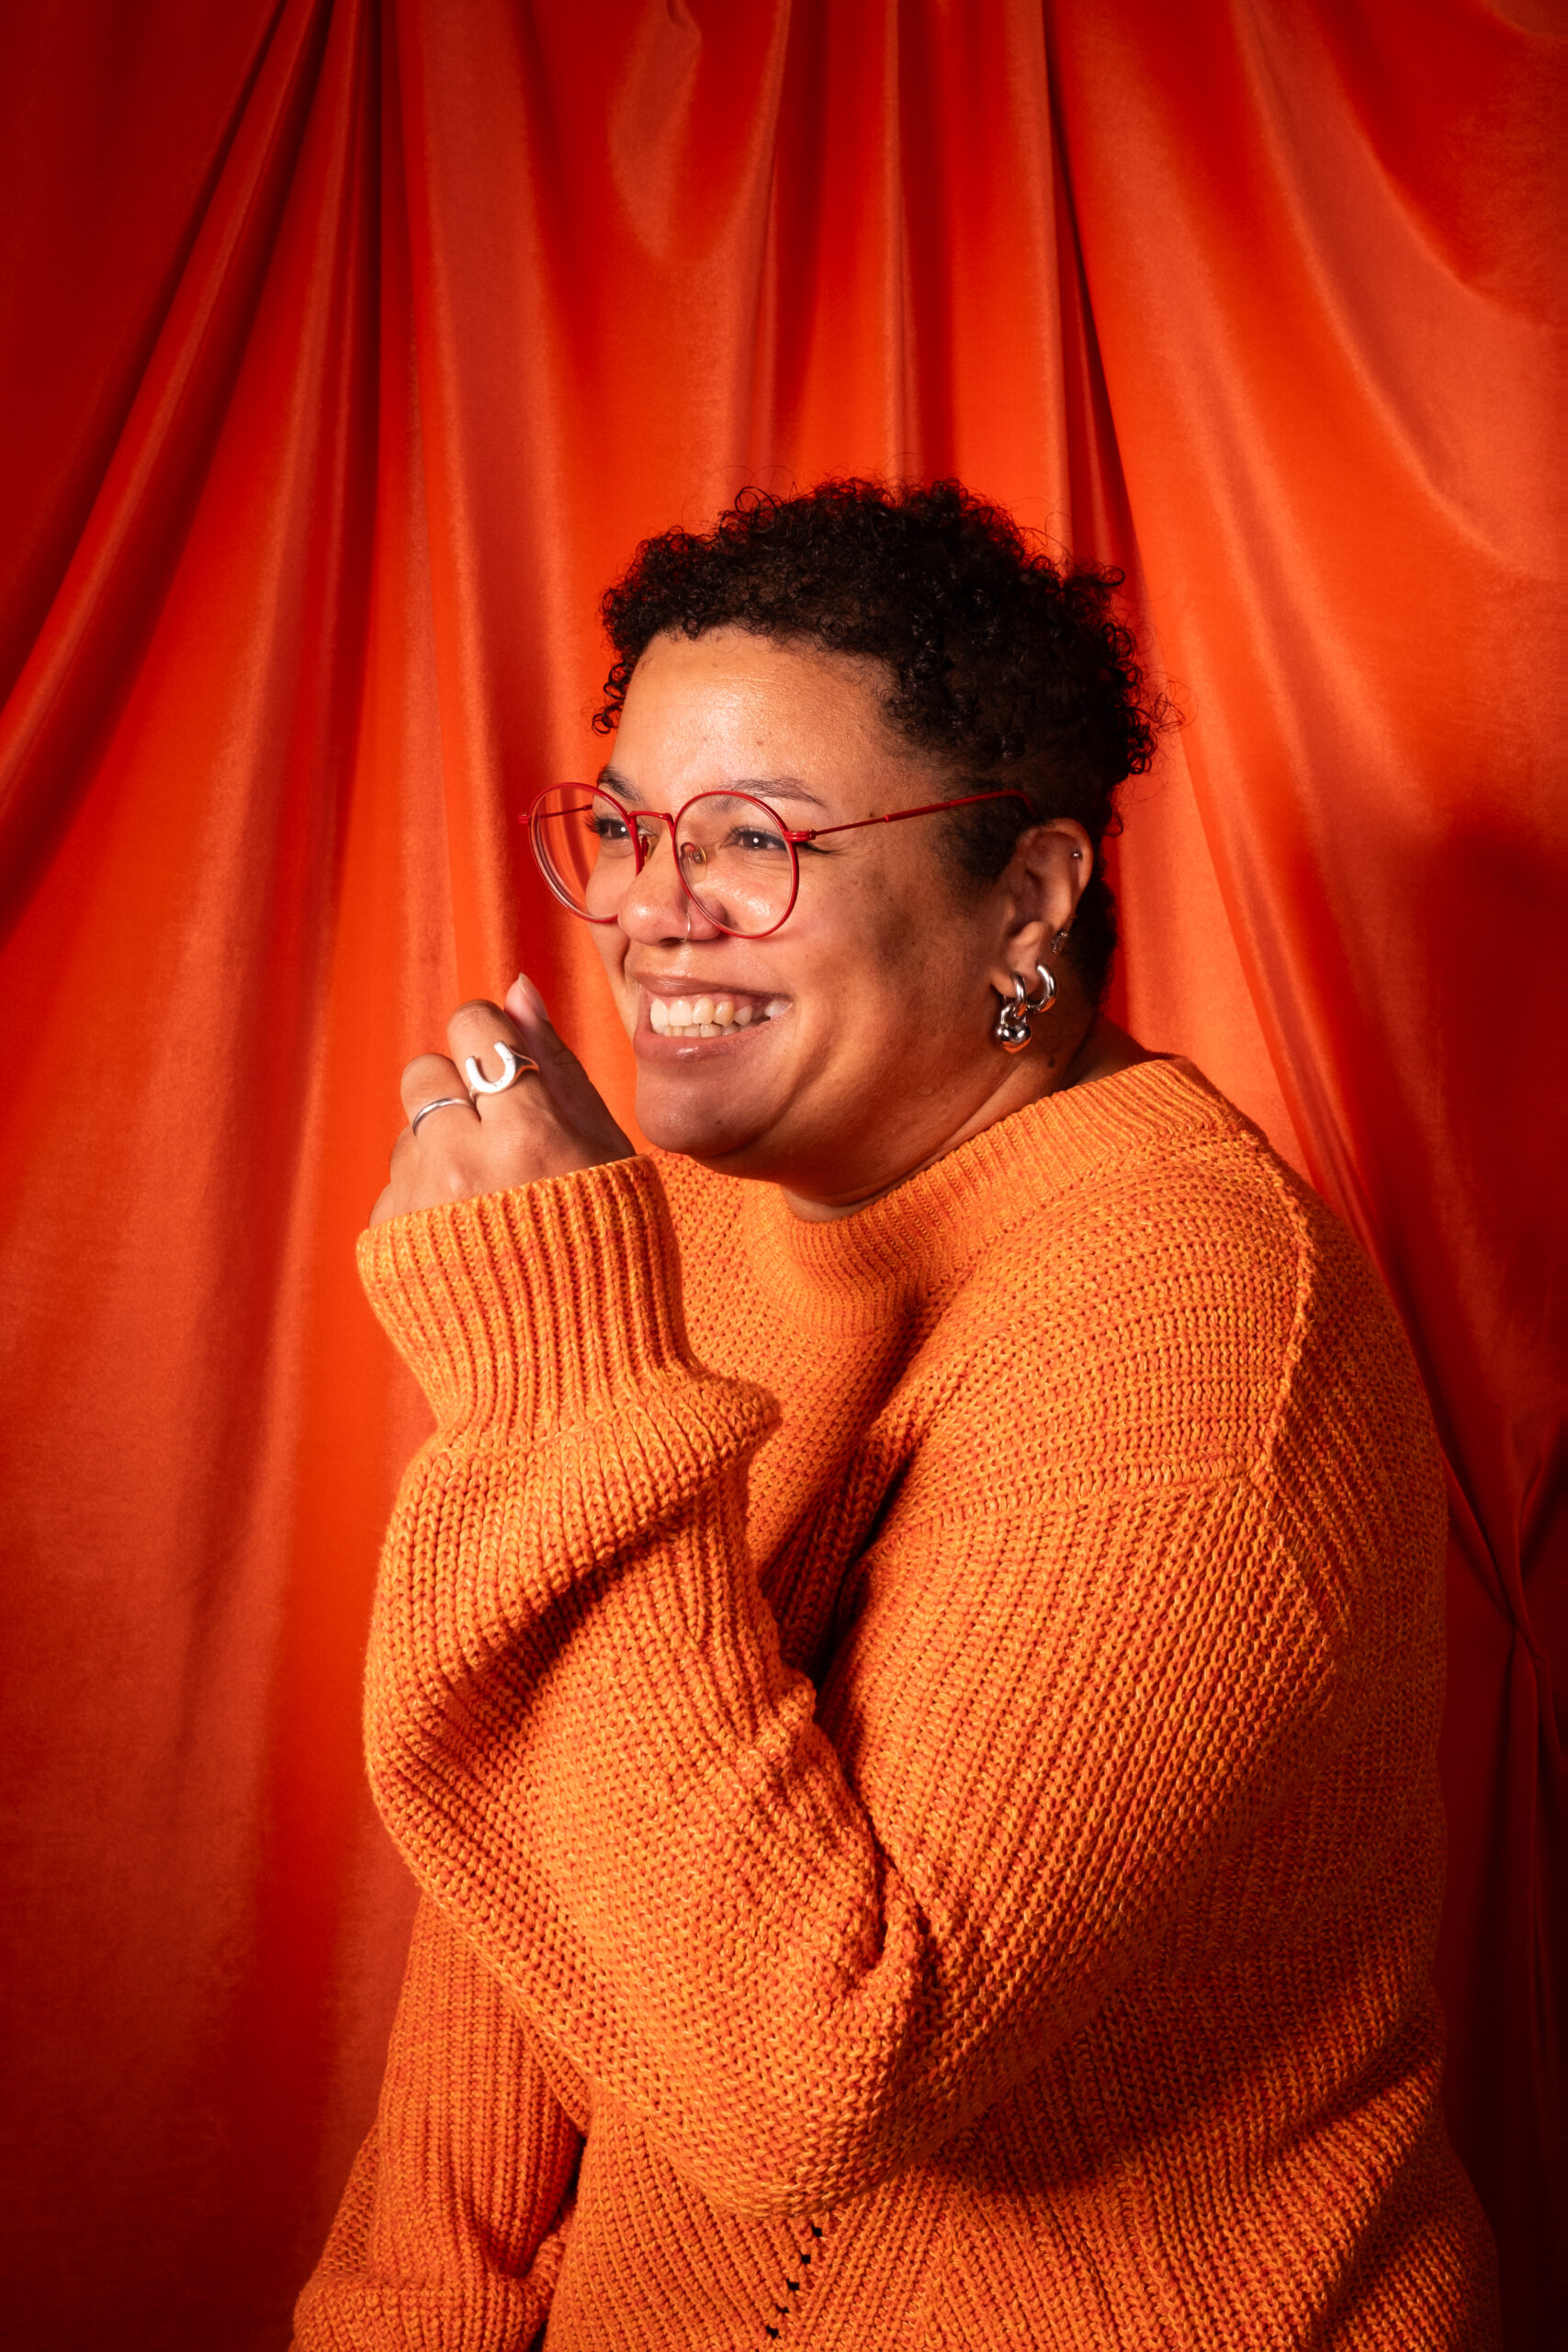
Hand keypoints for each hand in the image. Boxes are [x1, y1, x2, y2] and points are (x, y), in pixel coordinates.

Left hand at [369, 974, 633, 1227]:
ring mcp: (419, 1208)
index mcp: (529, 1132)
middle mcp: (462, 1164)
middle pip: (426, 1072)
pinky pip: (396, 1190)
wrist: (571, 1371)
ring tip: (493, 1201)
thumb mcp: (608, 1152)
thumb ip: (558, 1066)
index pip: (474, 1026)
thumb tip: (517, 988)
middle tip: (501, 1137)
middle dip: (459, 1091)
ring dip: (443, 1150)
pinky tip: (471, 1239)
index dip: (492, 1040)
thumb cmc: (612, 1253)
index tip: (512, 1069)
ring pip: (410, 1132)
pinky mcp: (388, 1246)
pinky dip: (428, 1203)